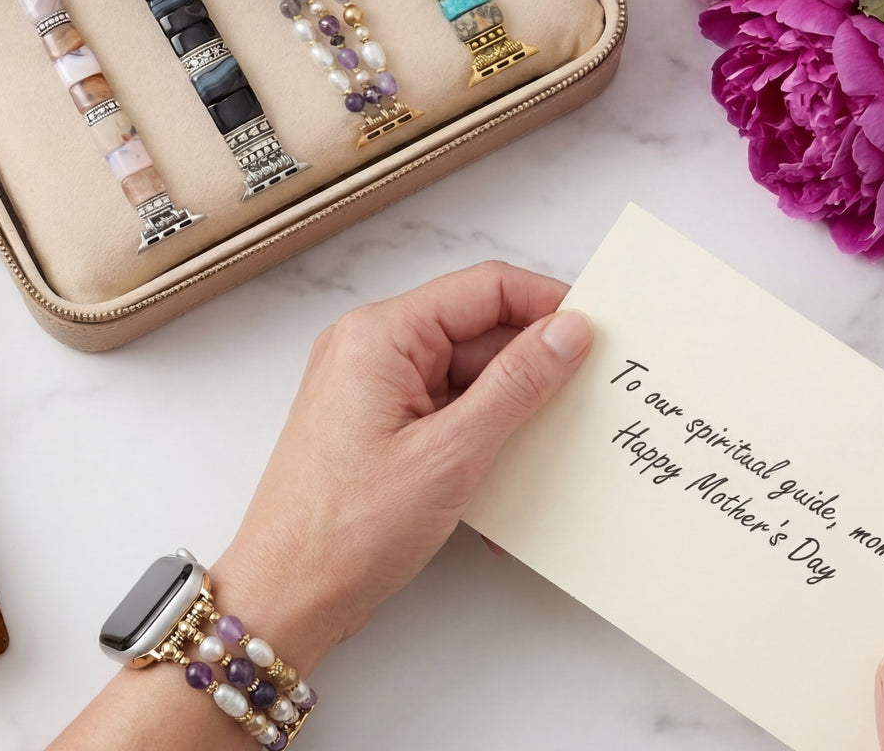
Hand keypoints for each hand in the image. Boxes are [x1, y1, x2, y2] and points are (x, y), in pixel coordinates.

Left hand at [211, 260, 591, 674]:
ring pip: (463, 373)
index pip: (483, 288)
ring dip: (509, 408)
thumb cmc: (349, 529)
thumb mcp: (451, 454)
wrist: (282, 596)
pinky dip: (479, 435)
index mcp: (382, 333)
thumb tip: (571, 330)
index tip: (601, 334)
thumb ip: (517, 385)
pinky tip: (509, 475)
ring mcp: (370, 385)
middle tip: (594, 395)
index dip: (546, 304)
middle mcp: (371, 346)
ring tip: (559, 443)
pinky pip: (442, 407)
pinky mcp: (374, 423)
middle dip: (532, 363)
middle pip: (475, 330)